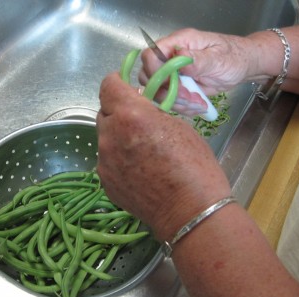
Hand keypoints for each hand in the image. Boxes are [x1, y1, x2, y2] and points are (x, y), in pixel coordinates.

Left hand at [97, 72, 231, 240]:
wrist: (190, 211)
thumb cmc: (194, 165)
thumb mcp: (178, 126)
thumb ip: (151, 113)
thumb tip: (140, 111)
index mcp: (130, 115)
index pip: (108, 85)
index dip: (117, 83)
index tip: (125, 88)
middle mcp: (110, 135)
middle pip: (105, 113)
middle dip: (119, 113)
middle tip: (139, 123)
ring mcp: (104, 161)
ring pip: (105, 138)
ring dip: (118, 137)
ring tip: (141, 152)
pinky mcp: (104, 181)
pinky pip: (107, 160)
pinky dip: (118, 159)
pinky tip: (138, 171)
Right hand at [139, 28, 260, 115]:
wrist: (240, 67)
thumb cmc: (233, 57)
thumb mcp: (219, 58)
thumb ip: (199, 59)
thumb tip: (179, 56)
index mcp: (178, 43)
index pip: (151, 55)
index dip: (155, 72)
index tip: (172, 84)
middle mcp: (169, 58)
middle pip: (149, 78)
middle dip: (167, 92)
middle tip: (189, 97)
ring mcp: (171, 74)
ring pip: (158, 93)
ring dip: (177, 103)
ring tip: (199, 104)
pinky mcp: (176, 88)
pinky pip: (170, 102)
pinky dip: (183, 108)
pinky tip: (199, 106)